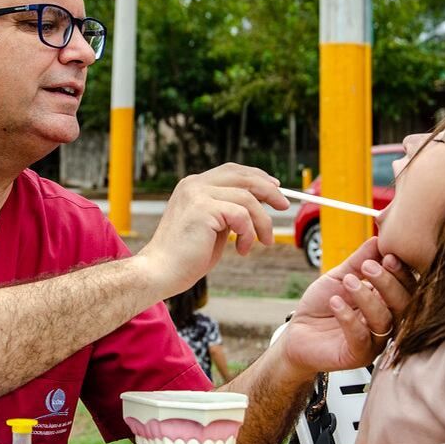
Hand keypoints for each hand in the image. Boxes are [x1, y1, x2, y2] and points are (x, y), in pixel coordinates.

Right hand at [136, 163, 287, 297]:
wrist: (160, 272)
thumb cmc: (186, 256)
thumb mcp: (213, 226)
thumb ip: (229, 212)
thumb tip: (258, 203)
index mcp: (194, 186)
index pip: (232, 171)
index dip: (257, 177)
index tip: (275, 187)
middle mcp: (194, 184)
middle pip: (243, 177)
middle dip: (269, 190)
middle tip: (284, 206)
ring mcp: (197, 194)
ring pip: (247, 198)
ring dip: (262, 222)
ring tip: (262, 242)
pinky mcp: (202, 209)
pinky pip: (241, 216)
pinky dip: (249, 233)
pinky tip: (242, 249)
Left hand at [279, 237, 415, 374]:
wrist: (297, 332)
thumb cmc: (321, 305)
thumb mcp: (340, 277)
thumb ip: (359, 261)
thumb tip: (379, 237)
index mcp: (387, 303)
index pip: (407, 288)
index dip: (402, 272)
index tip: (388, 255)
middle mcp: (386, 323)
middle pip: (404, 305)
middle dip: (388, 283)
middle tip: (369, 267)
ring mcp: (374, 342)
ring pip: (384, 321)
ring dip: (367, 298)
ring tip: (348, 282)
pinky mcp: (357, 356)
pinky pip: (361, 339)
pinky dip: (349, 318)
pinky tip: (336, 302)